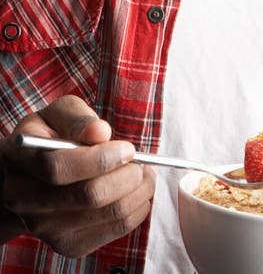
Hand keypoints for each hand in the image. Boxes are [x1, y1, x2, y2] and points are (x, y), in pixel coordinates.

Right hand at [0, 95, 154, 256]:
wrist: (27, 178)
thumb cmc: (49, 137)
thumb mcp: (57, 114)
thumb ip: (78, 118)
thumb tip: (101, 132)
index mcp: (20, 161)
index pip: (59, 168)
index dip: (100, 159)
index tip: (128, 149)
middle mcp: (26, 200)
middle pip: (89, 196)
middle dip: (127, 176)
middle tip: (143, 162)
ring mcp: (45, 228)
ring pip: (107, 214)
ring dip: (138, 192)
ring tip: (145, 174)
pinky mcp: (67, 245)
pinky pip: (113, 231)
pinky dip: (135, 210)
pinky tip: (136, 193)